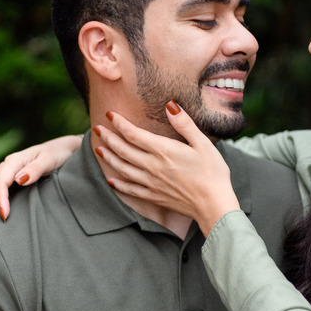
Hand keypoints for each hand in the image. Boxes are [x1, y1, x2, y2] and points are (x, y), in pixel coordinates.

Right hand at [0, 136, 82, 229]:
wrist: (62, 150)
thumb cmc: (58, 155)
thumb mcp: (50, 160)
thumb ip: (36, 169)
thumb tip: (19, 180)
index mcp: (13, 162)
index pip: (0, 183)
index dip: (0, 200)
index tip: (4, 216)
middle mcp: (5, 170)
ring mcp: (4, 177)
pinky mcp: (8, 185)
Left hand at [100, 102, 240, 235]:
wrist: (213, 205)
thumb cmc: (212, 173)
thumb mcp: (202, 143)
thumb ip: (184, 124)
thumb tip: (170, 105)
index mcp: (163, 151)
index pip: (134, 134)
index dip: (119, 123)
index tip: (109, 114)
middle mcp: (152, 166)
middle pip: (123, 150)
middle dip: (108, 138)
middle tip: (97, 128)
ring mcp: (151, 183)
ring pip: (123, 168)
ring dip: (109, 158)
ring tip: (98, 149)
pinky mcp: (154, 196)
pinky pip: (131, 190)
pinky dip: (119, 184)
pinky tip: (111, 180)